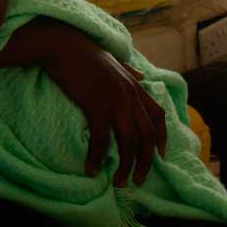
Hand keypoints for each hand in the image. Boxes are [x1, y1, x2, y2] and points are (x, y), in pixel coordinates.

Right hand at [44, 36, 167, 187]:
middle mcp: (130, 95)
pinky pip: (102, 140)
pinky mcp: (96, 106)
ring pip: (130, 142)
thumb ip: (130, 71)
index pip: (158, 115)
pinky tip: (91, 168)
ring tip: (119, 181)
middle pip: (147, 135)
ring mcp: (115, 101)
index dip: (162, 138)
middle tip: (138, 180)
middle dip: (146, 162)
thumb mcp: (114, 61)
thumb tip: (143, 76)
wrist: (64, 45)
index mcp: (135, 86)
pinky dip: (97, 157)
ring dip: (126, 166)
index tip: (160, 156)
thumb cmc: (85, 53)